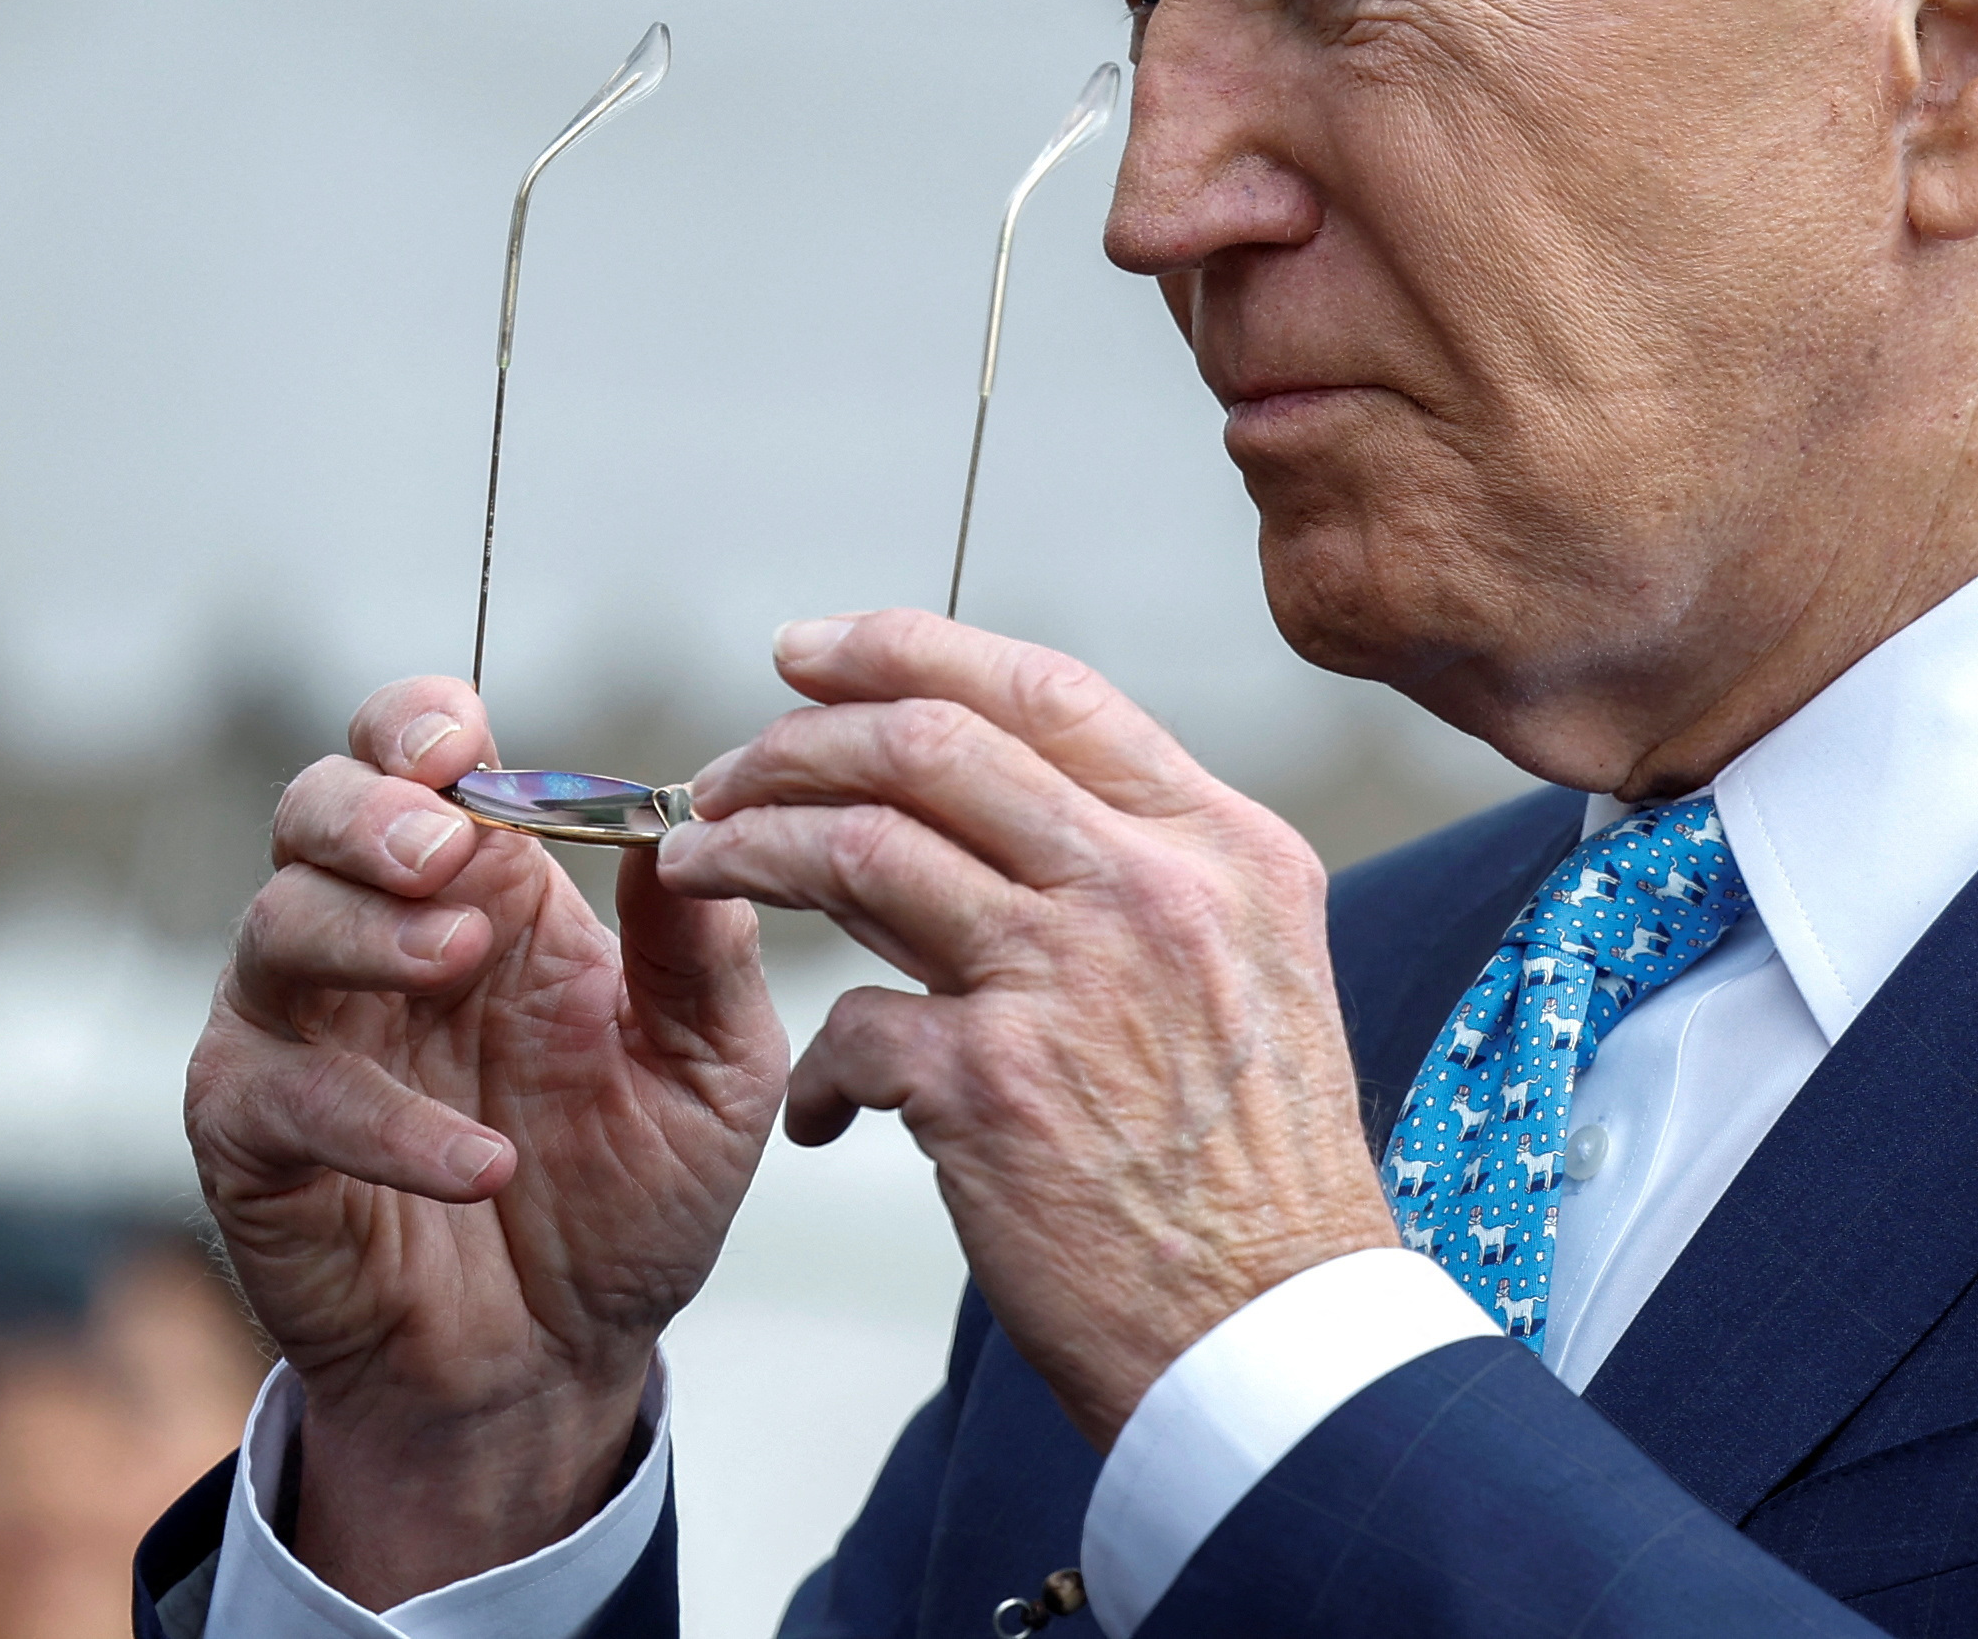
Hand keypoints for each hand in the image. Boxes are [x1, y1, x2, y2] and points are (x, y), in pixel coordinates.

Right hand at [185, 681, 787, 1606]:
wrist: (564, 1362)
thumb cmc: (633, 1195)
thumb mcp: (714, 1067)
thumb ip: (704, 950)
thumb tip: (690, 818)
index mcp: (492, 893)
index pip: (417, 760)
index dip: (418, 724)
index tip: (460, 735)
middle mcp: (381, 941)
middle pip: (317, 810)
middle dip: (370, 808)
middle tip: (446, 849)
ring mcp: (304, 1035)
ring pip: (273, 928)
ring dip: (366, 932)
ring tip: (459, 962)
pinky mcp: (257, 1143)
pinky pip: (281, 1097)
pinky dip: (380, 1121)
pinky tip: (482, 1164)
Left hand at [652, 611, 1397, 1444]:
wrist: (1277, 1327)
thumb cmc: (1259, 1169)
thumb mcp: (1250, 967)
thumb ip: (1146, 874)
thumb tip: (985, 809)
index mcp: (1221, 844)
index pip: (1048, 689)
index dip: (909, 648)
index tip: (816, 654)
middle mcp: (1151, 886)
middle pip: (931, 741)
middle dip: (796, 739)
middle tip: (725, 773)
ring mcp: (1070, 977)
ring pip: (860, 847)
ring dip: (750, 849)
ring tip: (700, 868)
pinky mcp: (994, 1086)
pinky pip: (848, 1026)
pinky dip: (814, 1069)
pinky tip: (822, 1111)